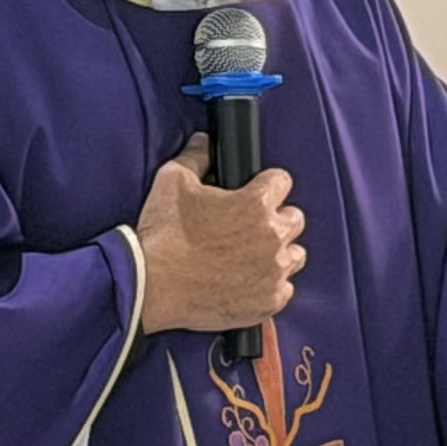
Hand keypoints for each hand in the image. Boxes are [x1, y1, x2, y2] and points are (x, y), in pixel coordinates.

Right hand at [133, 135, 304, 337]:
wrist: (151, 286)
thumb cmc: (163, 235)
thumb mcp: (171, 181)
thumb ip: (195, 157)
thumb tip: (203, 143)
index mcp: (255, 204)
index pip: (282, 181)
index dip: (266, 185)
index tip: (255, 193)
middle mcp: (272, 237)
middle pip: (295, 220)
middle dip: (276, 220)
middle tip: (249, 228)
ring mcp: (273, 272)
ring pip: (294, 256)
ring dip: (278, 253)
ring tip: (251, 257)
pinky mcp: (267, 302)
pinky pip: (284, 290)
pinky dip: (270, 286)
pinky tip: (248, 282)